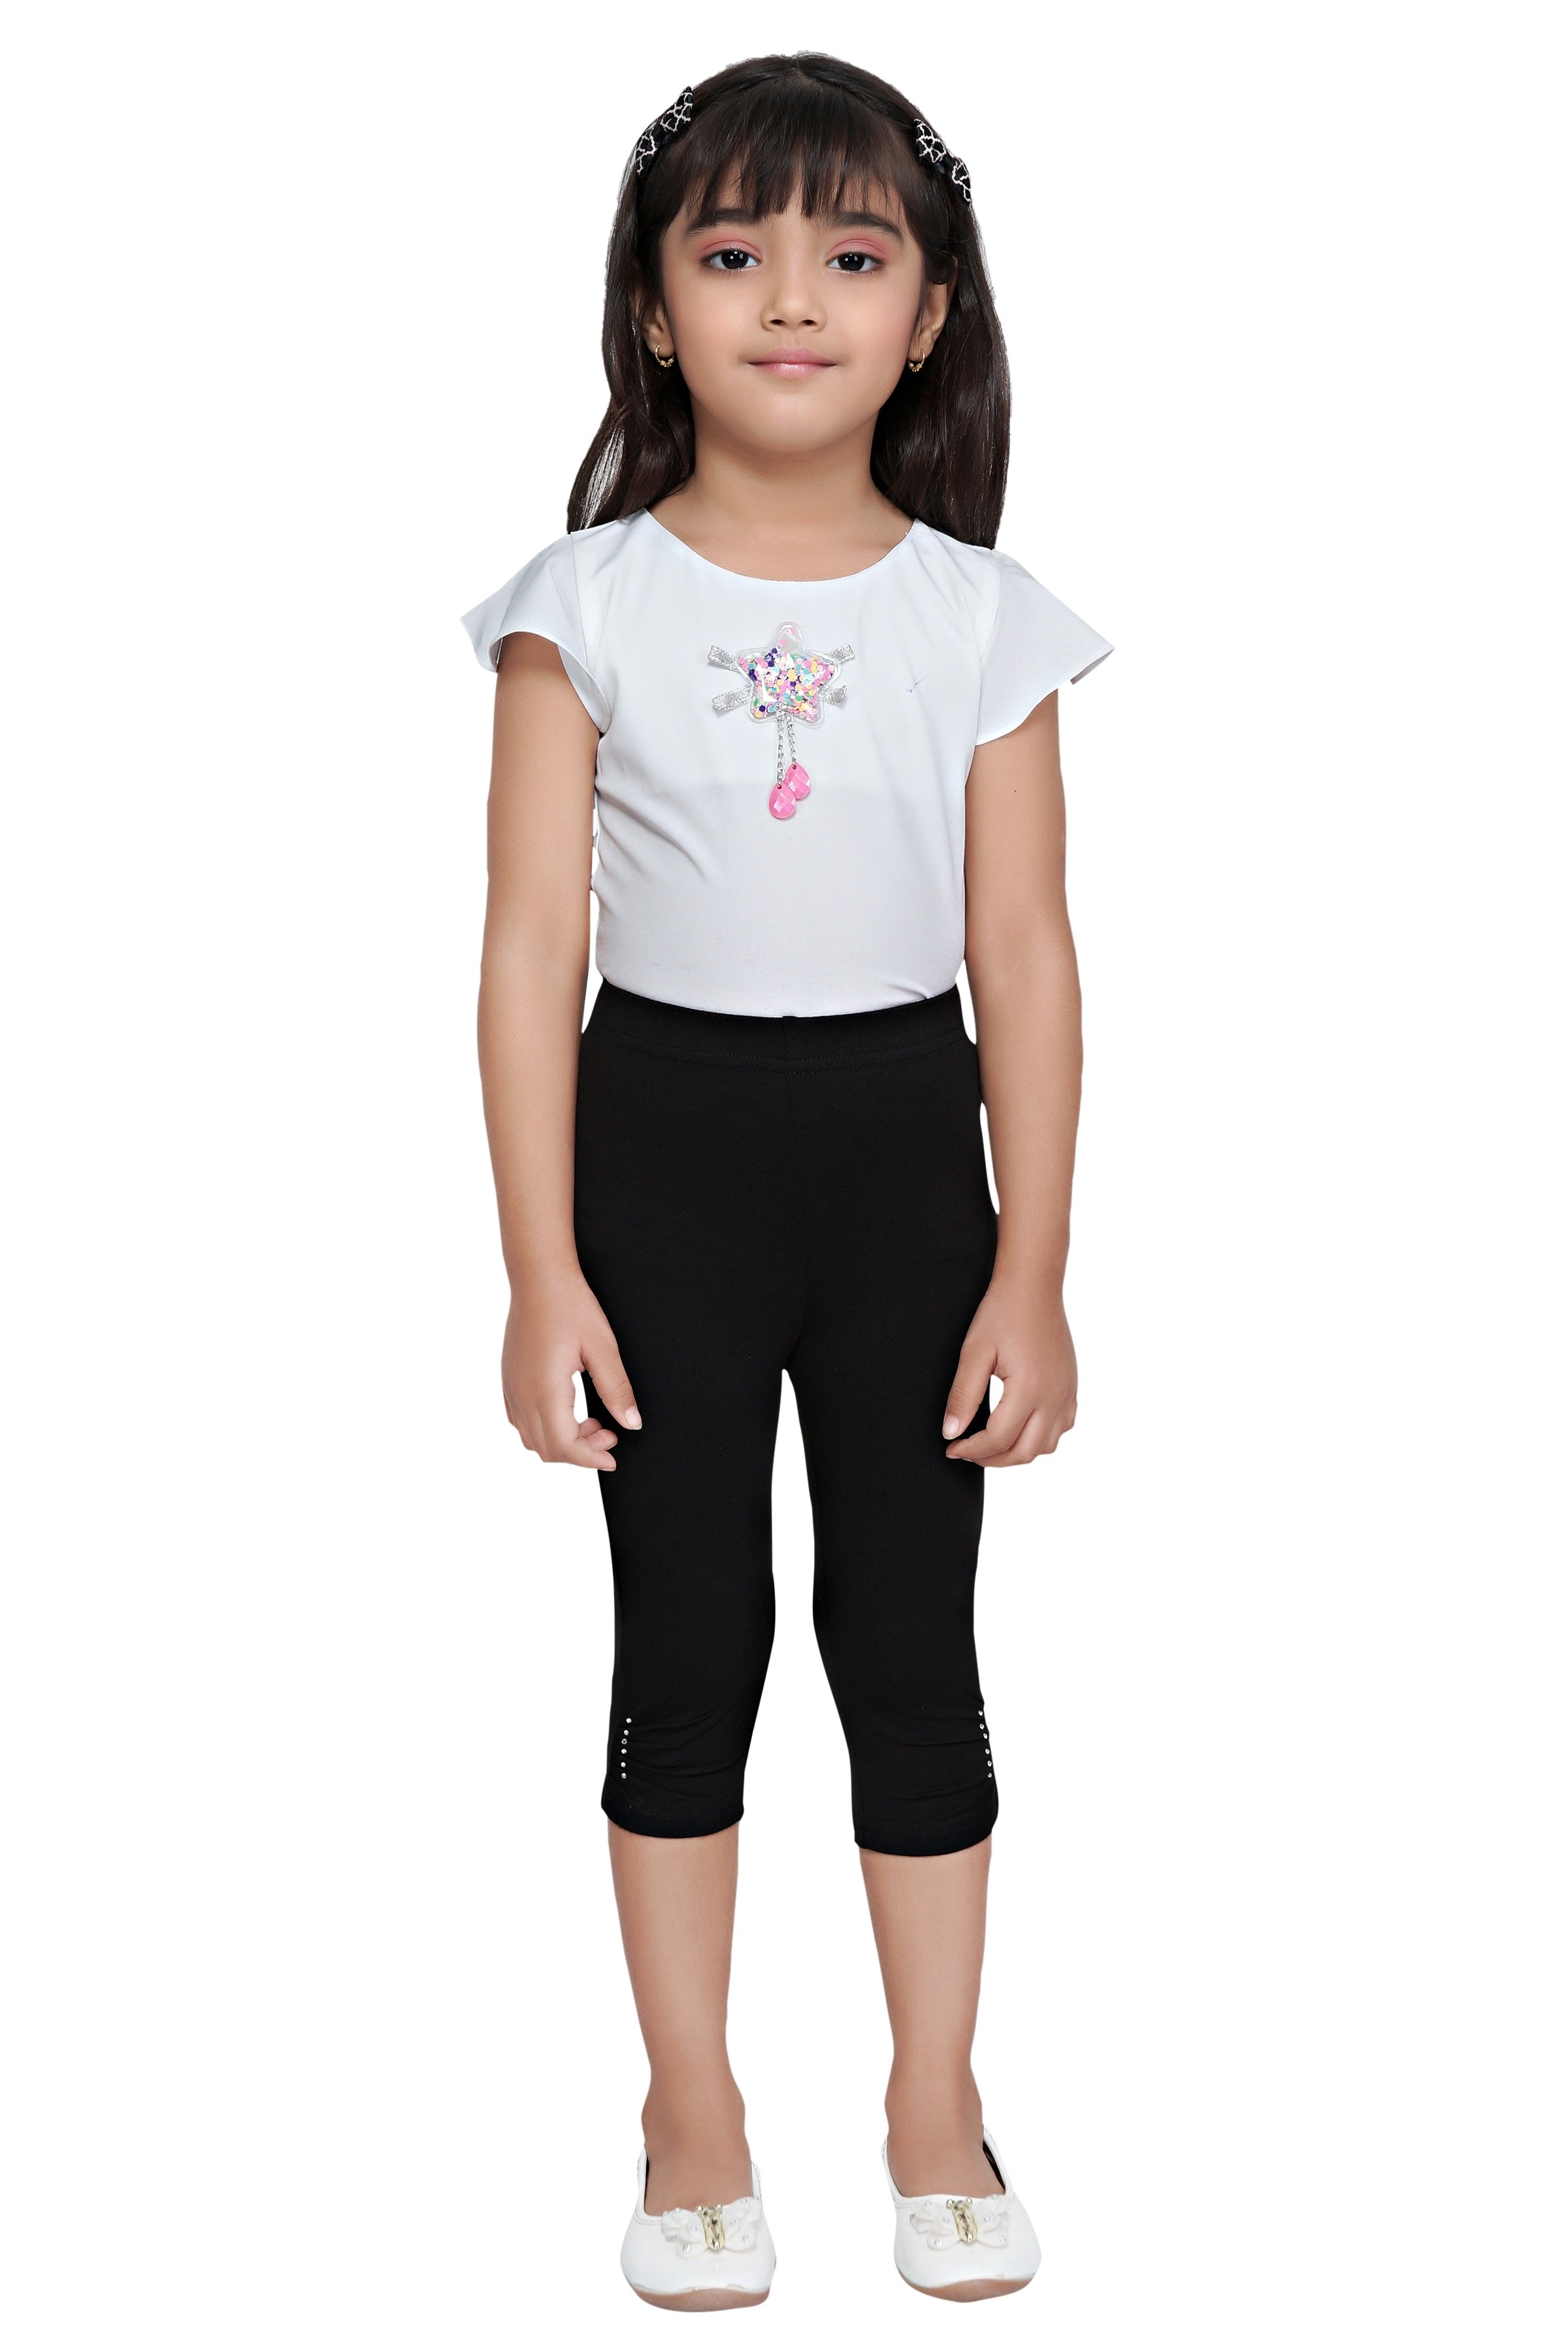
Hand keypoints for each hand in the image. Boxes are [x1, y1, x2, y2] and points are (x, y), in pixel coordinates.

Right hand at [501, 1264, 641, 1470]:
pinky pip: (520, 1420)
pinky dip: (545, 1427)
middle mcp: (521, 1395)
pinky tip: (568, 1410)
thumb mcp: (603, 1348)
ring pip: (531, 1438)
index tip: (613, 1457)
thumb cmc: (571, 1306)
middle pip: (547, 1449)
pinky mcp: (508, 1379)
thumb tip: (631, 1423)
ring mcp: (511, 1388)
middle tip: (609, 1434)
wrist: (539, 1278)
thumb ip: (617, 1389)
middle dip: (580, 1452)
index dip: (591, 1459)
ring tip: (592, 1421)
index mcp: (545, 1391)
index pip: (564, 1446)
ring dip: (562, 1440)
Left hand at [941, 1278, 1076, 1466]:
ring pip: (1046, 1446)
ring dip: (1017, 1452)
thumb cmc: (1003, 1313)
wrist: (1034, 1287)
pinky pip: (1061, 1428)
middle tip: (967, 1451)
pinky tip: (1019, 1427)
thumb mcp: (974, 1353)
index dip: (971, 1449)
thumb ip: (962, 1396)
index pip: (998, 1438)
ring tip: (990, 1443)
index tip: (951, 1447)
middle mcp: (1054, 1397)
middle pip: (1024, 1452)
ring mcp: (1067, 1394)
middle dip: (992, 1459)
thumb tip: (951, 1432)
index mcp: (1029, 1389)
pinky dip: (1040, 1438)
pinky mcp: (1071, 1388)